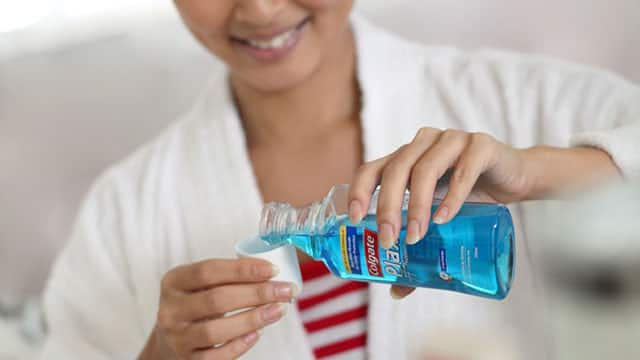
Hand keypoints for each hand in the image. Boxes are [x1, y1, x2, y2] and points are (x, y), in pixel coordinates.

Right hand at [139, 258, 297, 359]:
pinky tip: (257, 334)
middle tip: (285, 290)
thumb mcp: (201, 285)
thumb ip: (228, 277)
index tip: (272, 269)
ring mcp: (177, 337)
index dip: (243, 269)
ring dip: (253, 319)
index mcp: (174, 281)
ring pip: (216, 331)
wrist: (170, 340)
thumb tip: (273, 273)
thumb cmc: (196, 304)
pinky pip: (215, 357)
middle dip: (256, 293)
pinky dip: (239, 345)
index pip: (208, 271)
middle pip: (216, 299)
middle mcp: (170, 309)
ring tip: (278, 310)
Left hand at [347, 127, 529, 298]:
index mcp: (405, 158)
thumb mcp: (438, 219)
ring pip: (425, 169)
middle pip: (396, 171)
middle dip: (387, 208)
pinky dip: (452, 196)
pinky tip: (444, 219)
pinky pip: (463, 170)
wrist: (514, 178)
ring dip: (417, 205)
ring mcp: (451, 140)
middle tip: (388, 241)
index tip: (354, 220)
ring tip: (416, 236)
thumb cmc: (468, 196)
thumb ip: (418, 246)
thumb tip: (395, 291)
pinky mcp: (481, 145)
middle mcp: (423, 144)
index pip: (371, 169)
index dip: (358, 192)